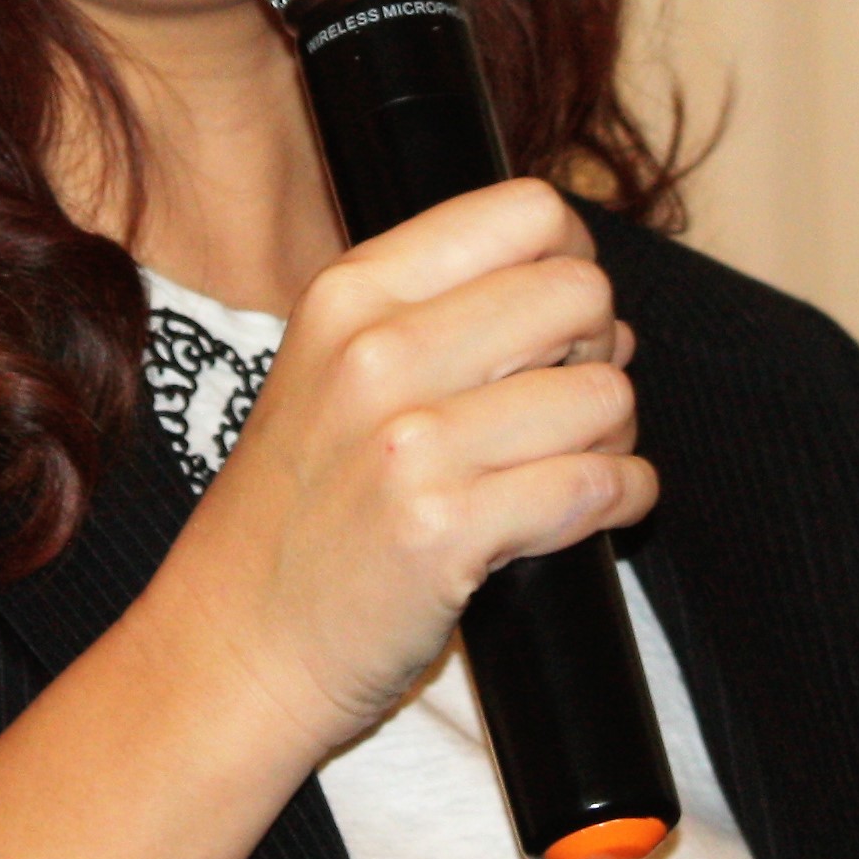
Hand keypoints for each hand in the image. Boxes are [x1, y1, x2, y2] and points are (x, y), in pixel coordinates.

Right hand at [138, 177, 649, 761]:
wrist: (236, 645)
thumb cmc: (296, 514)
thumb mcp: (330, 372)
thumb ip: (438, 317)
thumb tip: (597, 308)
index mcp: (350, 293)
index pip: (523, 213)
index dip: (571, 259)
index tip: (562, 316)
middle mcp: (377, 354)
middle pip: (579, 294)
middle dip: (599, 347)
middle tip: (565, 399)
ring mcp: (409, 444)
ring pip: (604, 393)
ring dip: (612, 435)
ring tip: (569, 463)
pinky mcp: (446, 532)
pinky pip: (598, 485)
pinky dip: (622, 498)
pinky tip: (595, 511)